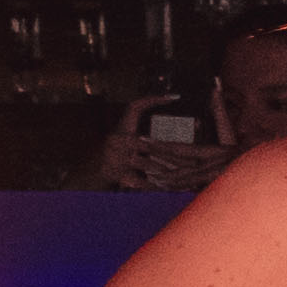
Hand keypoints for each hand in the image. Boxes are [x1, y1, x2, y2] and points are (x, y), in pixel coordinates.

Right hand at [82, 94, 216, 194]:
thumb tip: (186, 126)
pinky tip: (173, 189)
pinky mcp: (116, 174)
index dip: (153, 100)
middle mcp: (118, 140)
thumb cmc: (116, 156)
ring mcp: (116, 157)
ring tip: (190, 176)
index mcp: (122, 129)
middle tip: (196, 162)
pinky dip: (159, 186)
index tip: (174, 97)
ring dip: (171, 172)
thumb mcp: (125, 140)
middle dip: (178, 155)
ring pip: (151, 164)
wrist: (90, 173)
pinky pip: (143, 181)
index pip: (135, 107)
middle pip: (155, 145)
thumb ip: (146, 136)